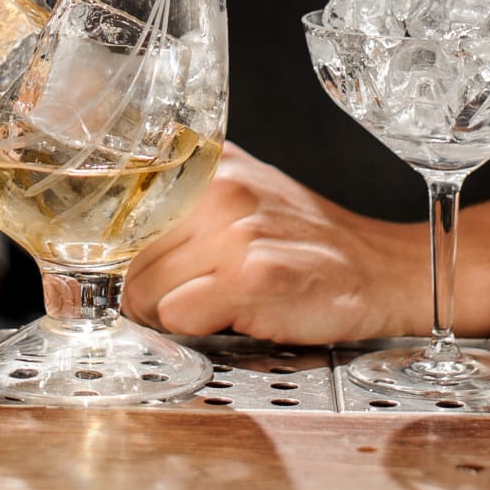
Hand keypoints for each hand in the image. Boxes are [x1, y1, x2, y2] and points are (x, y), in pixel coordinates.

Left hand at [123, 143, 424, 343]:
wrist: (378, 268)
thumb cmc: (307, 240)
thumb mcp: (243, 190)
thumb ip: (184, 192)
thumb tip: (110, 226)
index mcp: (208, 161)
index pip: (118, 204)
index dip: (111, 246)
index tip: (111, 267)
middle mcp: (218, 188)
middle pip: (126, 253)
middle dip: (139, 286)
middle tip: (177, 296)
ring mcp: (235, 233)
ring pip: (143, 288)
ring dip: (164, 310)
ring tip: (207, 304)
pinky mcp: (251, 279)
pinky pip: (177, 314)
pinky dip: (192, 327)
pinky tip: (227, 315)